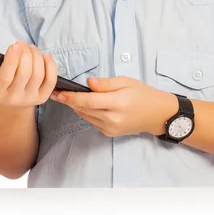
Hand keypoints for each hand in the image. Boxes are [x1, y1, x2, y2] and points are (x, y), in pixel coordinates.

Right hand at [0, 40, 57, 109]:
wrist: (9, 105)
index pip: (6, 76)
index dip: (12, 60)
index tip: (14, 45)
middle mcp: (14, 97)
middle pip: (25, 73)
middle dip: (26, 54)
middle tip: (23, 43)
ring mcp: (30, 98)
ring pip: (38, 75)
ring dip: (37, 57)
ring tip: (31, 48)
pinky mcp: (42, 97)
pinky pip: (51, 81)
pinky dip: (50, 66)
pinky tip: (45, 55)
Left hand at [50, 76, 177, 136]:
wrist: (157, 114)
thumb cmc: (143, 94)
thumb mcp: (126, 81)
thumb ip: (106, 83)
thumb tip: (88, 83)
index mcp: (118, 103)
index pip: (88, 101)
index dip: (71, 97)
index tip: (58, 92)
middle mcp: (112, 118)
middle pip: (84, 109)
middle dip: (69, 101)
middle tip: (57, 92)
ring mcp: (110, 128)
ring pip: (86, 116)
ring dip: (76, 107)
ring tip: (67, 97)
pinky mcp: (109, 133)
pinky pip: (92, 121)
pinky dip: (87, 112)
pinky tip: (86, 104)